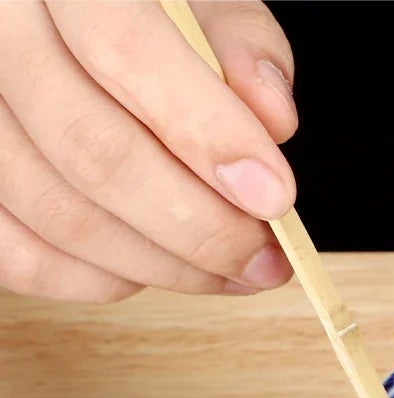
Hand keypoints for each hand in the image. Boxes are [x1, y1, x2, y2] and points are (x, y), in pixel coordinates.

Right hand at [0, 0, 296, 301]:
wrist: (54, 20)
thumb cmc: (132, 9)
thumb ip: (234, 39)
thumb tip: (272, 119)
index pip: (123, 52)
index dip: (207, 134)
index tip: (273, 195)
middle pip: (93, 150)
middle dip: (199, 227)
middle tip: (261, 256)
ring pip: (58, 213)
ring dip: (161, 265)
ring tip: (227, 270)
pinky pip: (18, 254)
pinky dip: (97, 279)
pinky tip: (152, 266)